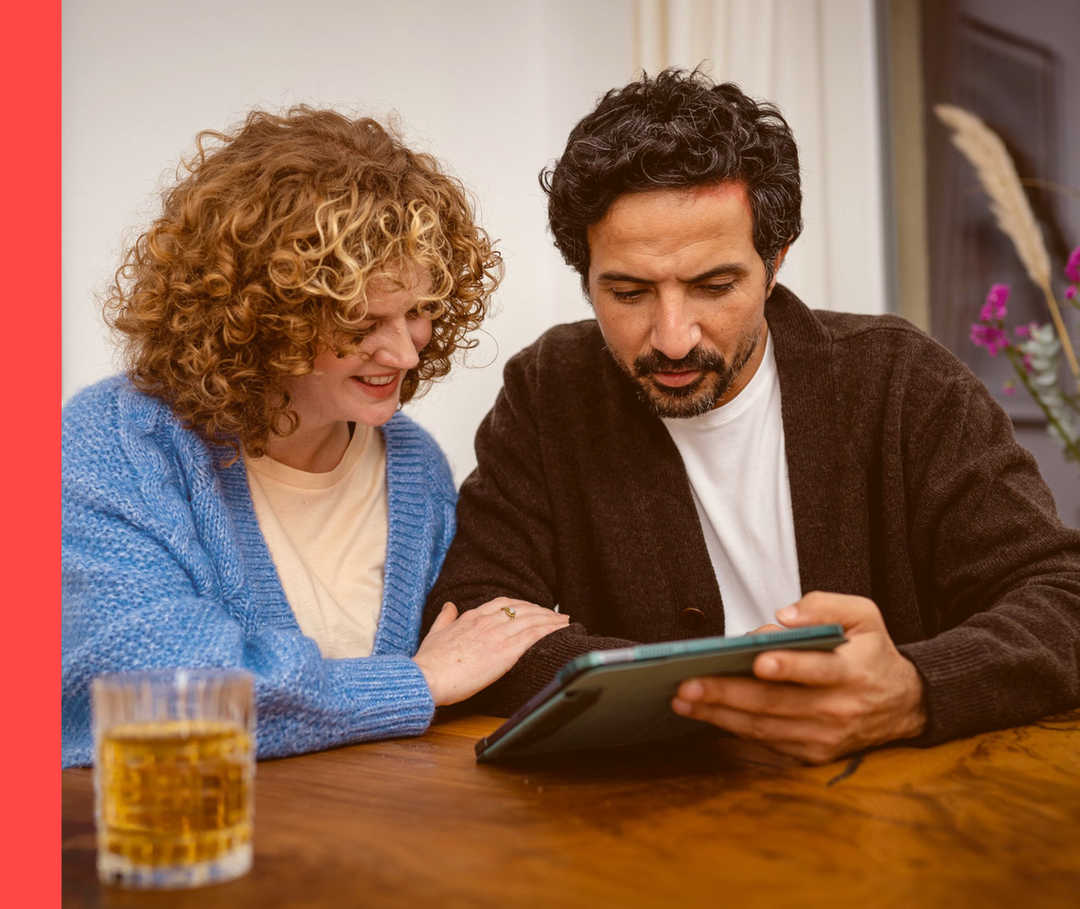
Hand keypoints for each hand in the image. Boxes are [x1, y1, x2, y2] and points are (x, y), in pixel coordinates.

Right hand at [413, 598, 568, 705]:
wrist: (427, 677)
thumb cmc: (429, 662)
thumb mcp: (434, 634)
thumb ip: (444, 618)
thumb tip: (449, 605)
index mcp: (471, 617)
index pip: (502, 604)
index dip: (521, 605)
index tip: (531, 609)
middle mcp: (486, 621)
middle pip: (521, 609)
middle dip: (540, 611)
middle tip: (555, 614)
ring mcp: (497, 634)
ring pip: (531, 620)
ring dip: (551, 619)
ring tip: (565, 621)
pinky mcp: (505, 651)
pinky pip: (533, 635)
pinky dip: (550, 629)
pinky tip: (561, 630)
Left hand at [672, 592, 926, 763]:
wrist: (903, 704)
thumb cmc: (872, 651)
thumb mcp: (864, 616)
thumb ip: (825, 606)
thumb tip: (783, 617)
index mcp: (853, 672)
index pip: (818, 671)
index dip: (788, 666)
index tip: (757, 660)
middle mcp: (839, 710)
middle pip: (777, 704)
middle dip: (728, 693)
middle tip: (688, 684)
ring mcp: (825, 737)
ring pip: (765, 727)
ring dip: (720, 715)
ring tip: (683, 700)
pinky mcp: (813, 754)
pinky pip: (766, 741)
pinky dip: (733, 729)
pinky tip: (705, 714)